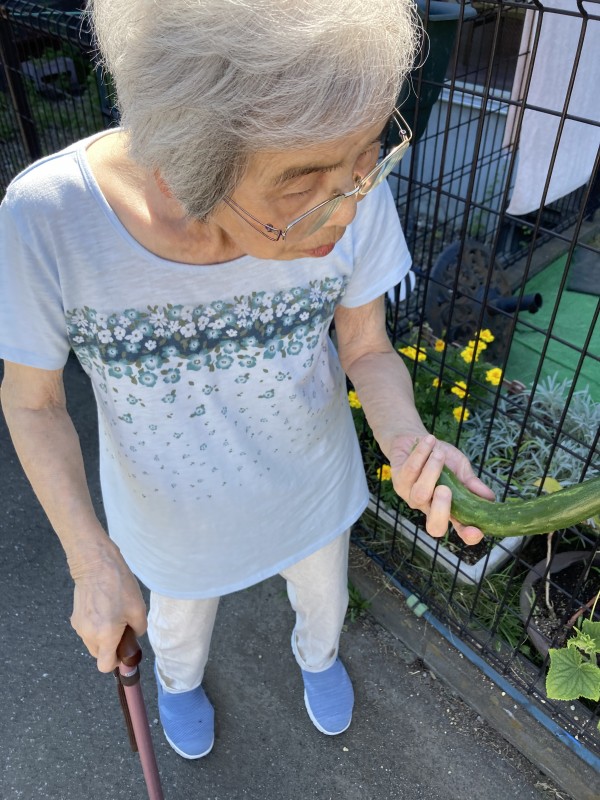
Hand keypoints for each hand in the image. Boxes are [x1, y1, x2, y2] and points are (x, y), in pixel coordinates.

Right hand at [69, 540, 146, 672]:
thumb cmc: (119, 585)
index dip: (117, 663)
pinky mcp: (75, 617)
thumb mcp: (138, 608)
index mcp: (105, 635)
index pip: (105, 666)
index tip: (124, 651)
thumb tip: (133, 638)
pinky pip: (87, 630)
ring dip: (103, 637)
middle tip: (122, 629)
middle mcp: (88, 634)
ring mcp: (79, 626)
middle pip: (99, 655)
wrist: (96, 565)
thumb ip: (138, 630)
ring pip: (93, 642)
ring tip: (114, 615)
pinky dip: (95, 627)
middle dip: (111, 648)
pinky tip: (104, 608)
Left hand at [389, 433, 494, 544]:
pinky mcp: (397, 480)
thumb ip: (472, 484)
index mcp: (448, 508)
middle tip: (446, 489)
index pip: (459, 529)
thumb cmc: (441, 458)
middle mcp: (429, 507)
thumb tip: (490, 498)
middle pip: (434, 526)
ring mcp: (411, 496)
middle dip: (442, 510)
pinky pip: (410, 470)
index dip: (467, 535)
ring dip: (432, 470)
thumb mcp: (461, 470)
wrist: (417, 439)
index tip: (476, 530)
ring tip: (439, 453)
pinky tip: (430, 441)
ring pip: (421, 493)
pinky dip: (422, 454)